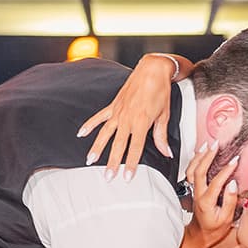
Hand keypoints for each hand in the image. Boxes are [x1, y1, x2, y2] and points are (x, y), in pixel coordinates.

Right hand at [77, 54, 188, 179]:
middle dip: (112, 162)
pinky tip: (81, 134)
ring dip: (97, 148)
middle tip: (108, 177)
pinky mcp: (113, 105)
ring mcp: (118, 112)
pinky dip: (89, 125)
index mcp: (141, 121)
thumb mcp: (164, 115)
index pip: (135, 148)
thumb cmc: (160, 91)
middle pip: (118, 145)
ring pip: (105, 133)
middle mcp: (127, 118)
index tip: (127, 177)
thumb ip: (161, 136)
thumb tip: (166, 153)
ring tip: (90, 160)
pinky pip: (99, 117)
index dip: (131, 164)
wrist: (152, 70)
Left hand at [177, 146, 239, 247]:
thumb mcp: (226, 219)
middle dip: (208, 156)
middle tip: (217, 145)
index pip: (216, 183)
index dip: (226, 171)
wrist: (200, 234)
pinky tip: (202, 152)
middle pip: (199, 171)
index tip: (235, 161)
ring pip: (192, 170)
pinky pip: (191, 171)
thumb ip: (230, 201)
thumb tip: (233, 184)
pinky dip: (195, 160)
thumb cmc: (214, 228)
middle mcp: (198, 194)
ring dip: (200, 156)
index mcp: (206, 202)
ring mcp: (194, 191)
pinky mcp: (194, 188)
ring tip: (209, 144)